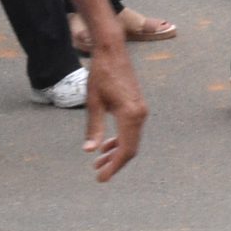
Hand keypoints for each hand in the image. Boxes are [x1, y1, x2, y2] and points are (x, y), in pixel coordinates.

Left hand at [81, 50, 147, 180]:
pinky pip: (132, 130)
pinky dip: (121, 141)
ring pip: (132, 140)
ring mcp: (141, 110)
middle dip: (115, 163)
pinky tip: (106, 145)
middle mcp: (140, 114)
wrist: (112, 52)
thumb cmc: (101, 75)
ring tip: (99, 162)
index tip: (101, 178)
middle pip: (131, 148)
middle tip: (98, 174)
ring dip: (117, 152)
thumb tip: (90, 151)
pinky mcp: (138, 106)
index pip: (125, 149)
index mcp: (130, 114)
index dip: (114, 166)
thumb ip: (94, 128)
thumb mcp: (93, 103)